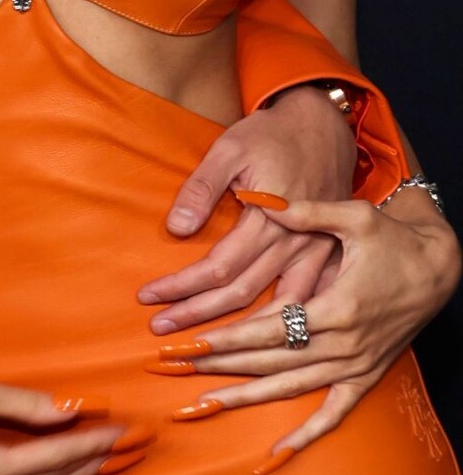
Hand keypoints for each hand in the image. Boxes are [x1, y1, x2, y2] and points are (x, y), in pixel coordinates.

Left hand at [139, 86, 354, 332]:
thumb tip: (177, 228)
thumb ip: (202, 187)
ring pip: (275, 308)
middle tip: (159, 331)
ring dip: (238, 333)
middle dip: (197, 316)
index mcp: (270, 218)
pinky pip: (305, 304)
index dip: (181, 286)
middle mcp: (295, 244)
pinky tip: (262, 348)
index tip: (148, 298)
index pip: (218, 267)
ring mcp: (316, 254)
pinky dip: (283, 328)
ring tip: (201, 350)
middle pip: (241, 294)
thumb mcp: (230, 147)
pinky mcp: (327, 256)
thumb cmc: (272, 133)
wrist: (325, 124)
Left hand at [149, 193, 460, 465]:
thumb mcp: (354, 216)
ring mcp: (356, 365)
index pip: (269, 329)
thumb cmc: (394, 239)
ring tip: (200, 404)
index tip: (190, 343)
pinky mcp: (366, 376)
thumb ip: (306, 212)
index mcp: (337, 307)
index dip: (227, 338)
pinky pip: (334, 413)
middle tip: (173, 368)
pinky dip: (306, 436)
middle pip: (270, 360)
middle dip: (218, 365)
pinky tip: (274, 455)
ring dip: (244, 397)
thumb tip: (262, 200)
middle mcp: (345, 344)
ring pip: (291, 388)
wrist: (439, 268)